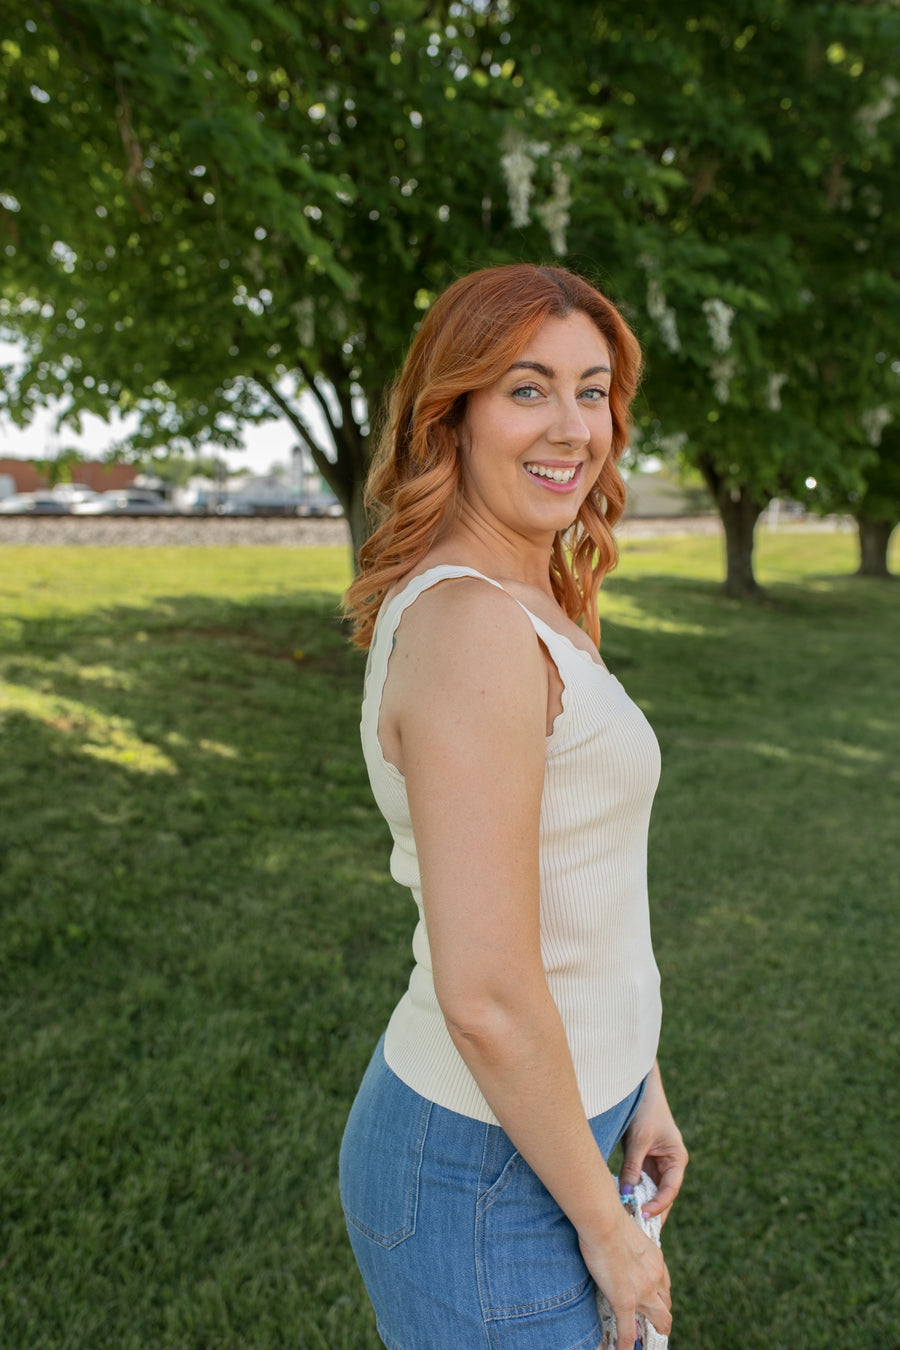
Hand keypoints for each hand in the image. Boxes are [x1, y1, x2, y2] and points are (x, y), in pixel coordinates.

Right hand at [579, 1206, 671, 1349]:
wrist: (604, 1222)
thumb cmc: (608, 1218)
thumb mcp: (625, 1231)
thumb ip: (627, 1244)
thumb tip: (615, 1242)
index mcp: (655, 1260)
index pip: (664, 1285)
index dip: (659, 1297)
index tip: (653, 1301)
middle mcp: (655, 1278)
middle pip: (666, 1306)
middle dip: (661, 1317)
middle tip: (653, 1324)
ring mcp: (643, 1293)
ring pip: (659, 1321)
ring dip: (653, 1331)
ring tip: (645, 1340)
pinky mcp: (625, 1302)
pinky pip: (627, 1333)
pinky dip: (625, 1346)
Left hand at [619, 1062, 687, 1224]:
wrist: (639, 1088)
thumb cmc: (645, 1109)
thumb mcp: (639, 1139)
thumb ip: (633, 1167)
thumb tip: (626, 1195)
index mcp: (676, 1159)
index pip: (670, 1190)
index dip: (658, 1205)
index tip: (642, 1214)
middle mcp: (669, 1165)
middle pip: (660, 1195)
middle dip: (649, 1211)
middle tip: (635, 1231)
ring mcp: (655, 1164)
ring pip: (648, 1191)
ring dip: (638, 1203)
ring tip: (627, 1222)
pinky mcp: (642, 1161)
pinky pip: (638, 1182)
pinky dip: (631, 1192)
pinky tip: (621, 1204)